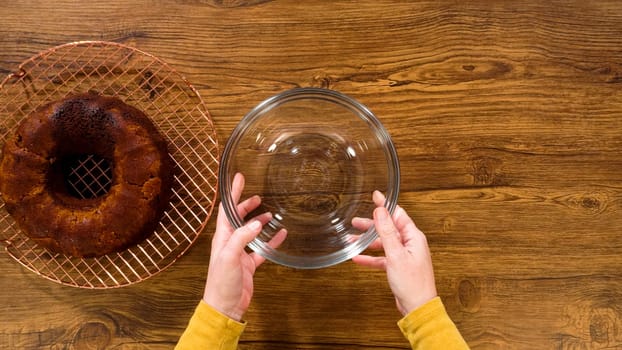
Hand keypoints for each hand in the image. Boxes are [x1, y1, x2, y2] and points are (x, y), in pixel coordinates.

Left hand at [203, 173, 285, 320]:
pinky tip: (280, 236)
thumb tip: (256, 222)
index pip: (226, 209)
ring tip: (270, 214)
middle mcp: (230, 242)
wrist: (225, 306)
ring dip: (259, 222)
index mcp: (222, 237)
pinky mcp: (249, 264)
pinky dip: (271, 241)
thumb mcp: (230, 256)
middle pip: (238, 218)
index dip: (232, 193)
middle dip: (246, 205)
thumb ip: (242, 237)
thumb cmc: (221, 282)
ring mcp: (240, 253)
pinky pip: (262, 249)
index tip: (238, 178)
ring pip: (250, 232)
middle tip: (257, 196)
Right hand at [352, 191, 437, 315]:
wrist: (418, 307)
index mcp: (413, 237)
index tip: (375, 196)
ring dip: (368, 241)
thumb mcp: (396, 254)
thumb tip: (381, 212)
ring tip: (352, 238)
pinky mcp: (398, 267)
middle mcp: (410, 244)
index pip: (398, 215)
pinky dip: (370, 257)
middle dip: (371, 225)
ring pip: (383, 243)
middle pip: (388, 228)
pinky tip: (358, 257)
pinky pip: (381, 258)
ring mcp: (404, 255)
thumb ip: (387, 232)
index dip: (385, 205)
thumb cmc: (412, 283)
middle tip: (356, 221)